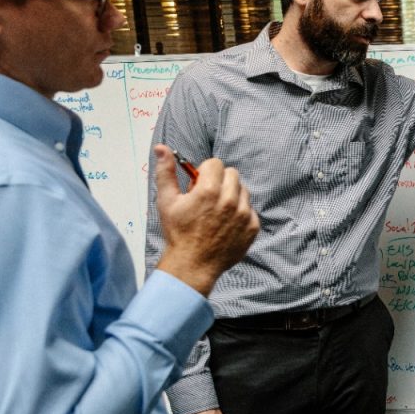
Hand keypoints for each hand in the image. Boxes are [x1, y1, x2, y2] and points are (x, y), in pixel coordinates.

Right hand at [152, 144, 259, 295]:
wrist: (193, 265)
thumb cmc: (178, 233)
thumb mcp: (166, 201)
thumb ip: (165, 172)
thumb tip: (161, 148)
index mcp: (210, 191)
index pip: (215, 163)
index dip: (205, 172)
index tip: (199, 185)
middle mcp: (230, 201)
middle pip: (231, 174)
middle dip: (219, 181)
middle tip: (207, 198)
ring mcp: (244, 215)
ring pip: (243, 190)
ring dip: (231, 196)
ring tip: (216, 211)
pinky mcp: (253, 227)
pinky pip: (250, 209)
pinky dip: (240, 213)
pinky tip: (225, 224)